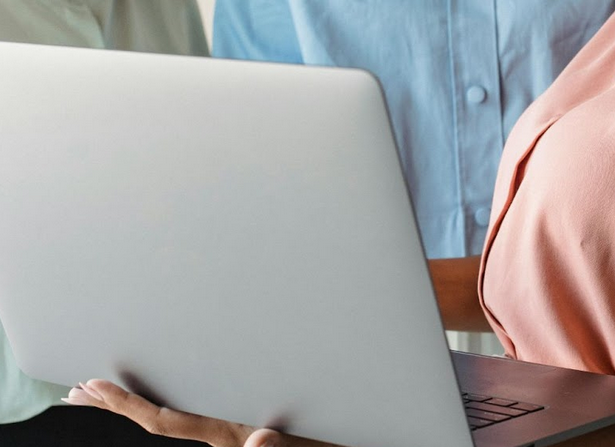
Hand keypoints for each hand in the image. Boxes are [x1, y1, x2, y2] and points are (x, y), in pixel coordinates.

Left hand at [64, 380, 334, 446]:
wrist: (328, 444)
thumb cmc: (317, 442)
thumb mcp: (301, 444)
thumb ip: (277, 446)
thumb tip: (260, 439)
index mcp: (224, 431)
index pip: (163, 419)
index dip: (126, 403)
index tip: (94, 385)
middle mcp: (216, 434)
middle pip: (152, 420)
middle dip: (111, 405)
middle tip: (74, 390)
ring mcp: (223, 436)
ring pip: (163, 420)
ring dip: (126, 407)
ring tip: (93, 394)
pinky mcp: (233, 434)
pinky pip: (182, 419)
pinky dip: (154, 409)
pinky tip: (149, 403)